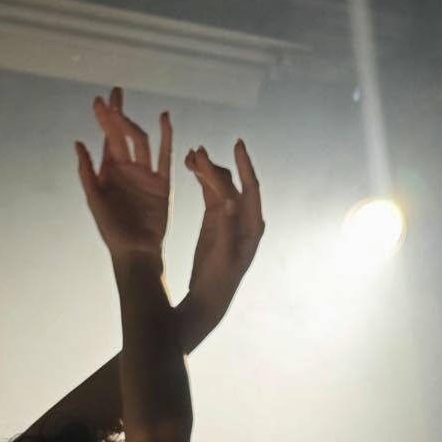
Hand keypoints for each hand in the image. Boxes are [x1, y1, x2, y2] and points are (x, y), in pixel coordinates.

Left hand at [75, 87, 172, 264]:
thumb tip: (77, 142)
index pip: (106, 139)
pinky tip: (164, 119)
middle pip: (122, 134)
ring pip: (141, 142)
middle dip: (117, 114)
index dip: (103, 120)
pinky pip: (165, 156)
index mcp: (109, 172)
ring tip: (124, 112)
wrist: (136, 252)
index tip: (98, 101)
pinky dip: (166, 137)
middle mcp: (127, 169)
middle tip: (115, 92)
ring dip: (133, 125)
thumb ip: (86, 172)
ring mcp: (146, 174)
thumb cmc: (112, 231)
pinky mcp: (163, 183)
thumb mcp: (94, 201)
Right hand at [183, 138, 264, 330]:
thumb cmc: (219, 280)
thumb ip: (226, 227)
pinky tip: (189, 166)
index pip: (251, 188)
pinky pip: (209, 192)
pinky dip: (201, 178)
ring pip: (219, 185)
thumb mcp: (223, 256)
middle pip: (231, 183)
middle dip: (215, 166)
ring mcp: (228, 216)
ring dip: (206, 169)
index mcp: (252, 226)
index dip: (245, 166)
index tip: (237, 144)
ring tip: (189, 156)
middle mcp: (244, 217)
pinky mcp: (214, 218)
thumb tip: (230, 199)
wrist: (207, 297)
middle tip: (196, 152)